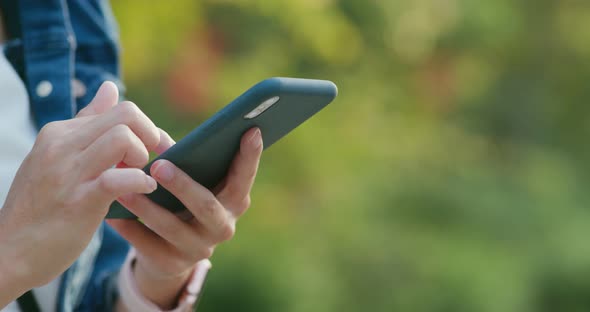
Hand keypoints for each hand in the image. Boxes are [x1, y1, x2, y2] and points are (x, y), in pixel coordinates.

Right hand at [0, 82, 160, 306]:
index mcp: (60, 133)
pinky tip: (145, 190)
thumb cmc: (40, 206)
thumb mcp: (59, 156)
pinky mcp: (79, 201)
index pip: (118, 109)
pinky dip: (141, 182)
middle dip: (151, 135)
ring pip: (123, 138)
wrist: (8, 251)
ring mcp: (68, 173)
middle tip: (153, 159)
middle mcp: (62, 146)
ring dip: (143, 157)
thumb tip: (110, 87)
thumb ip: (87, 124)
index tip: (153, 147)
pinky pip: (118, 179)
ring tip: (141, 175)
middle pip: (126, 115)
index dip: (146, 128)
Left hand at [107, 127, 262, 308]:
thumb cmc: (182, 201)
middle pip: (207, 206)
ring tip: (124, 188)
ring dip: (147, 207)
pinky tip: (112, 214)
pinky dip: (129, 228)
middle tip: (158, 165)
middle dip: (183, 186)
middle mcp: (223, 226)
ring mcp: (199, 249)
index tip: (251, 130)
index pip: (245, 177)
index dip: (250, 156)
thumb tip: (157, 137)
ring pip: (172, 227)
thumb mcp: (191, 181)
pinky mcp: (172, 264)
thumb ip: (184, 159)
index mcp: (234, 201)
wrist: (169, 251)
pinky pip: (148, 245)